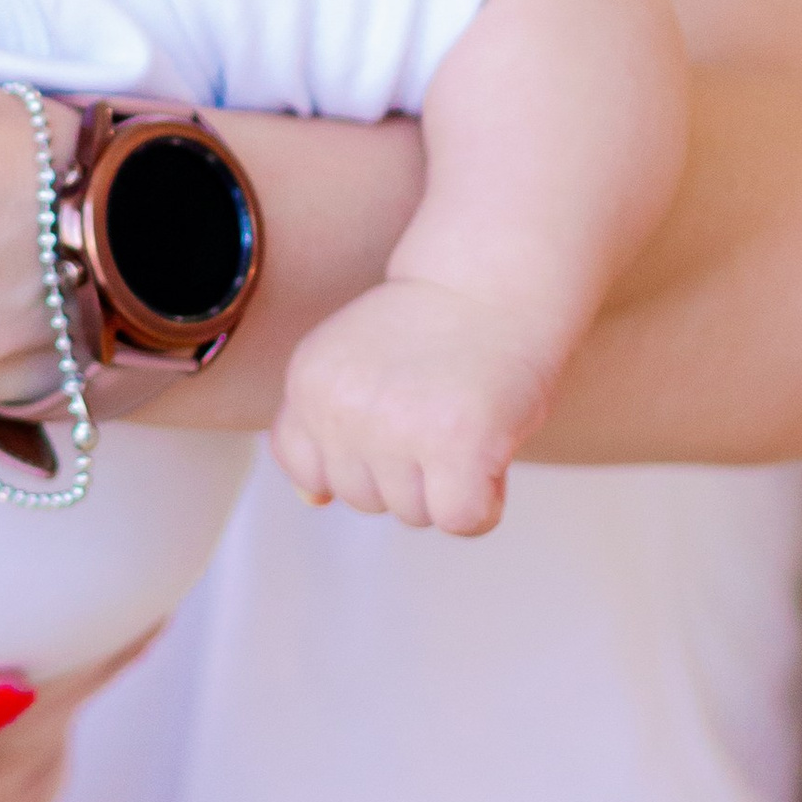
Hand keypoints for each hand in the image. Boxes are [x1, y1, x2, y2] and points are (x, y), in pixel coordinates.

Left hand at [269, 277, 557, 535]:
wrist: (492, 281)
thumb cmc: (429, 328)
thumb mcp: (350, 364)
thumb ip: (320, 428)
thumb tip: (313, 502)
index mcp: (308, 384)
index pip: (308, 472)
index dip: (357, 455)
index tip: (389, 412)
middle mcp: (343, 409)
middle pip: (364, 501)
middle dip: (404, 470)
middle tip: (435, 407)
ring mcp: (398, 429)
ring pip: (414, 514)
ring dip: (445, 482)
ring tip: (462, 419)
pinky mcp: (458, 445)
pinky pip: (461, 520)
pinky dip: (482, 503)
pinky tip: (489, 455)